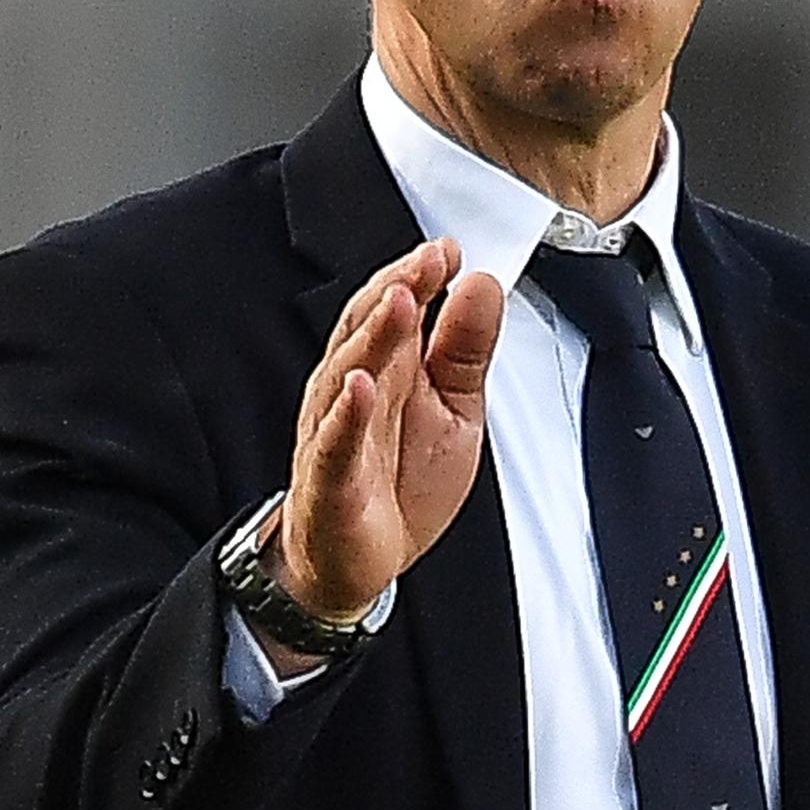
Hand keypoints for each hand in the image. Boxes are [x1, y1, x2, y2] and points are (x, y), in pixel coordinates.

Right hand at [274, 240, 504, 627]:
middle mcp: (355, 391)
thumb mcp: (454, 411)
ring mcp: (336, 432)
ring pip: (348, 374)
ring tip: (400, 301)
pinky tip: (360, 387)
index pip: (398, 308)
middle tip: (430, 260)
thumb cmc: (398, 483)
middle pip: (369, 329)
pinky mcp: (328, 481)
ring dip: (374, 337)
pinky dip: (344, 415)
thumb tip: (481, 285)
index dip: (421, 276)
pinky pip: (333, 444)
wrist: (357, 561)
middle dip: (398, 289)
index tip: (450, 248)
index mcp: (389, 369)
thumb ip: (464, 350)